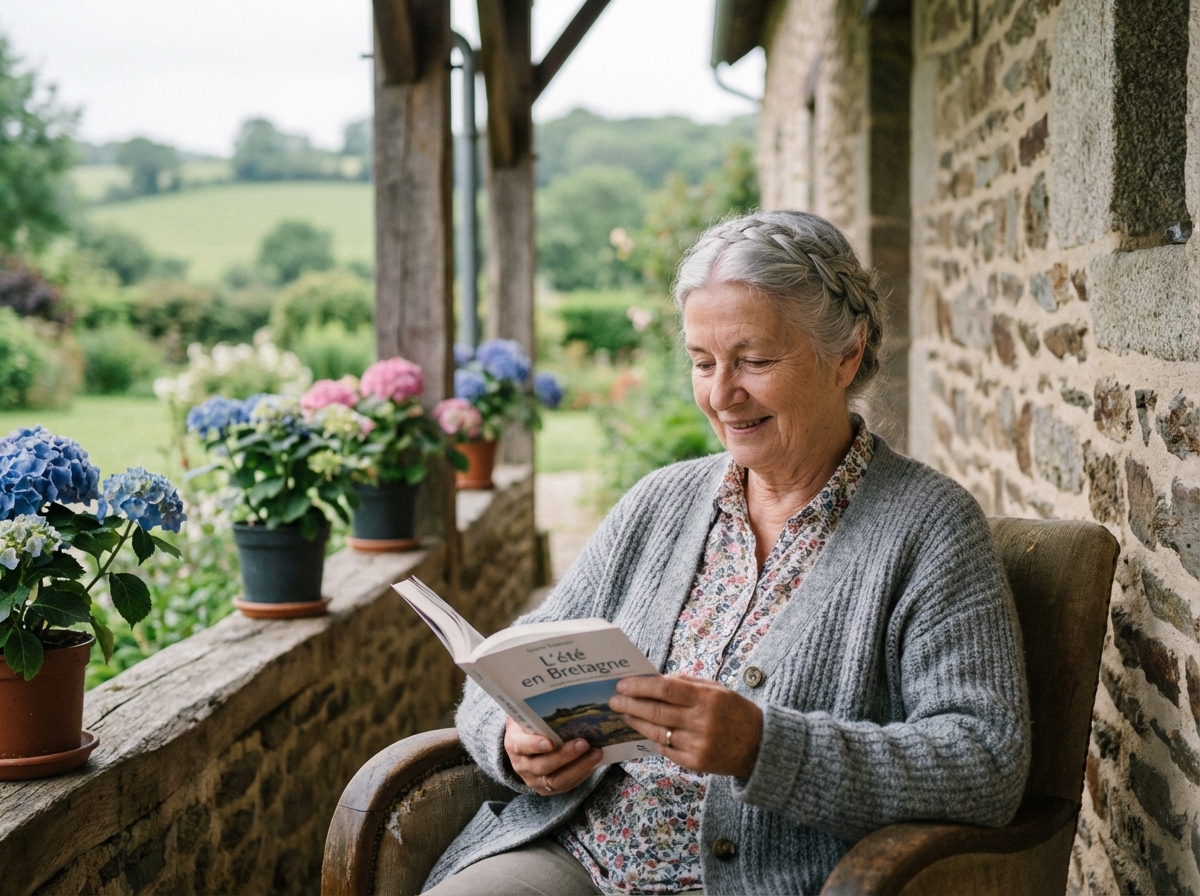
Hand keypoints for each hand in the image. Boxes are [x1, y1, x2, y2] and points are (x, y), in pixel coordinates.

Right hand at [504, 716, 602, 795]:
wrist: (523, 745)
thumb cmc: (529, 724)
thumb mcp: (526, 713)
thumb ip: (534, 708)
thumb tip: (551, 689)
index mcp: (514, 743)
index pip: (521, 746)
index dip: (534, 745)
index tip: (550, 742)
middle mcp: (522, 765)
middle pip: (542, 766)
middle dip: (565, 756)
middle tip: (583, 743)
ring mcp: (534, 779)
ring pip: (556, 780)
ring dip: (578, 767)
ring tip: (596, 754)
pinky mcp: (547, 788)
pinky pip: (565, 786)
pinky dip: (581, 775)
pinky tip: (593, 763)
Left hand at [610, 674, 762, 776]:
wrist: (760, 747)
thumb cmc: (735, 712)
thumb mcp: (717, 690)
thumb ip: (687, 683)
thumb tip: (655, 679)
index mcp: (706, 698)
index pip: (665, 688)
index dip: (640, 686)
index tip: (622, 683)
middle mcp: (701, 721)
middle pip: (656, 711)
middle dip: (629, 704)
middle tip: (613, 700)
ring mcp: (697, 744)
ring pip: (656, 732)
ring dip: (635, 722)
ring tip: (623, 714)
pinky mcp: (695, 763)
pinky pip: (665, 749)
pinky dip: (653, 739)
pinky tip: (644, 731)